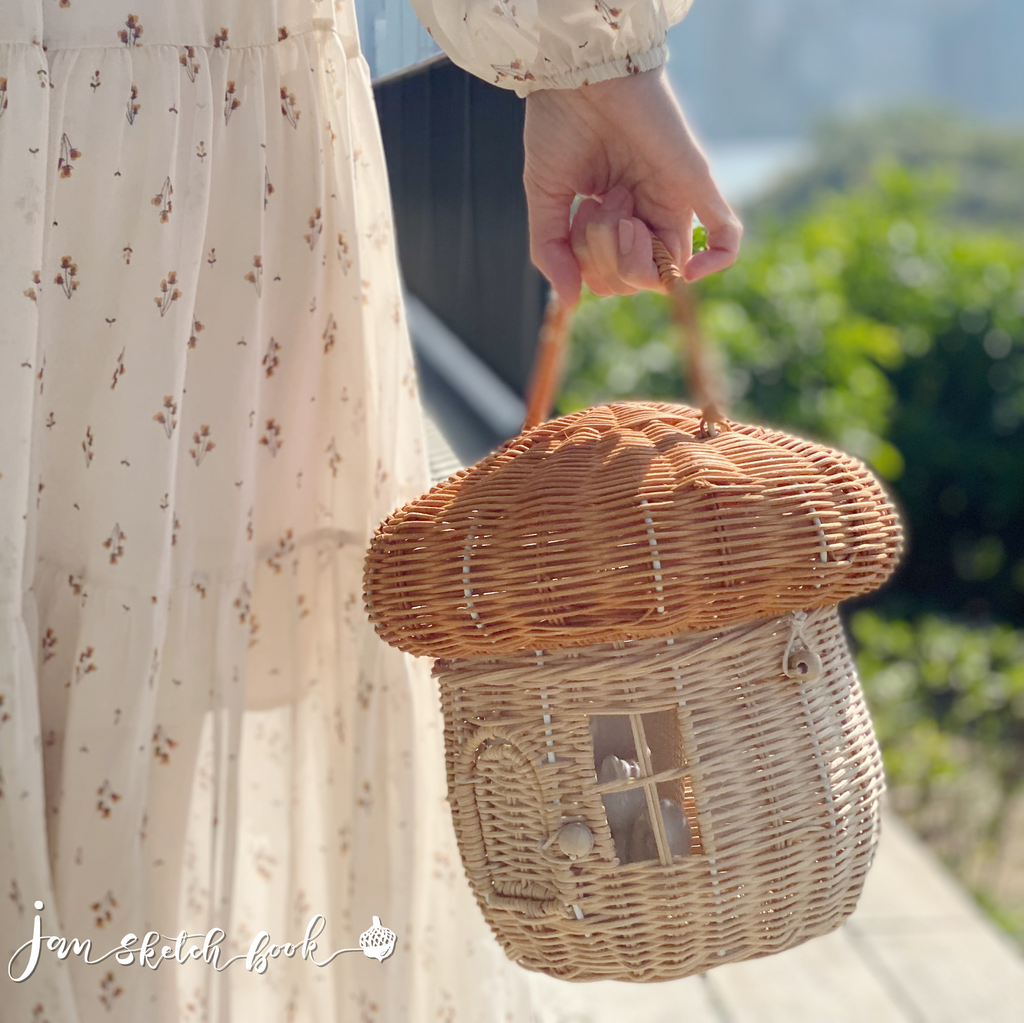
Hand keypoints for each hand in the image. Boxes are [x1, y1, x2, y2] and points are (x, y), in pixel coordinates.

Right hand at [523, 67, 741, 306]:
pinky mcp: (697, 186)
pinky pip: (727, 237)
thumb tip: (568, 302)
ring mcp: (675, 202)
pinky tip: (693, 272)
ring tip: (614, 207)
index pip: (613, 279)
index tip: (576, 221)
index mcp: (616, 217)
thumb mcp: (545, 200)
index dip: (591, 269)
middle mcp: (648, 213)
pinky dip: (718, 261)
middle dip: (607, 261)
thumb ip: (551, 252)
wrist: (578, 75)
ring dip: (631, 257)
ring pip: (668, 272)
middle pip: (637, 280)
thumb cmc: (559, 128)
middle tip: (596, 210)